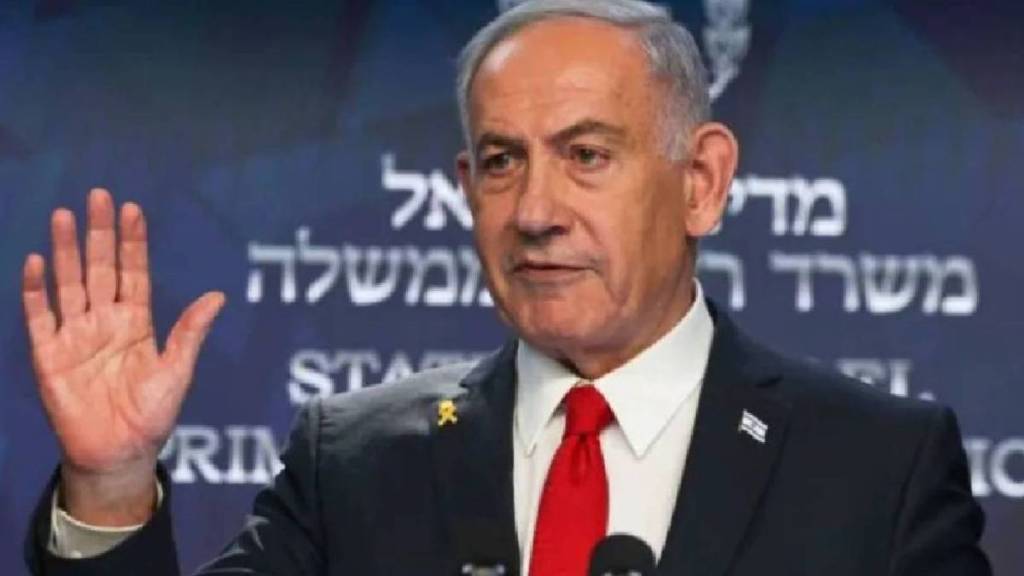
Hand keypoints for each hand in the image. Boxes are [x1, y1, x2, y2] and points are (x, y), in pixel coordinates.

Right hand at [22, 188, 224, 524]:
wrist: (119, 454)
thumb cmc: (151, 415)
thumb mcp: (177, 371)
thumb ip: (191, 333)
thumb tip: (218, 295)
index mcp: (136, 322)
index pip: (132, 272)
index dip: (132, 242)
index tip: (132, 209)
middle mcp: (104, 322)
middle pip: (99, 268)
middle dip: (98, 234)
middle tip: (98, 196)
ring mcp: (75, 336)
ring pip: (68, 284)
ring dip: (65, 251)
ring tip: (64, 216)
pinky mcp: (49, 356)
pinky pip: (40, 318)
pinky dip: (36, 291)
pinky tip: (37, 262)